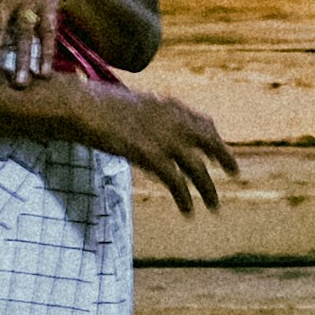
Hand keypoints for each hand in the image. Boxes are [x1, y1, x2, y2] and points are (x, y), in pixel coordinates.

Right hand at [85, 85, 231, 215]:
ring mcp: (162, 137)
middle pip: (207, 139)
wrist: (80, 107)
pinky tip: (188, 210)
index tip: (217, 144)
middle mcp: (170, 119)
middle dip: (223, 156)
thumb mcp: (127, 104)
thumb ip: (144, 115)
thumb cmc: (94, 104)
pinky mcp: (150, 155)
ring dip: (208, 187)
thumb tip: (147, 127)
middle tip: (233, 171)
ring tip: (214, 204)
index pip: (198, 118)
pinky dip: (184, 197)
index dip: (211, 134)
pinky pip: (176, 181)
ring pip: (197, 166)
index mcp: (163, 104)